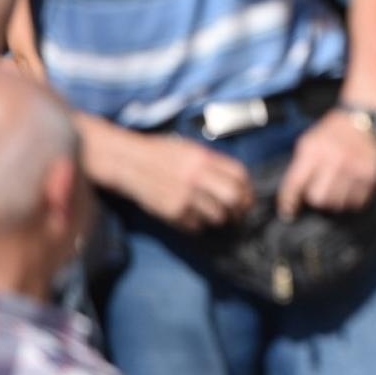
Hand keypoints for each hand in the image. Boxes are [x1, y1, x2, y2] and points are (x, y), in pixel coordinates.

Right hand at [130, 135, 252, 231]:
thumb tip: (238, 181)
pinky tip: (192, 216)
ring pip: (218, 216)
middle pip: (234, 198)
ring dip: (219, 218)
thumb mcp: (190, 149)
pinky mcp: (172, 211)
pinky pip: (196, 225)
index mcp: (203, 158)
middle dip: (240, 208)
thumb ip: (213, 162)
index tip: (247, 197)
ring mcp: (184, 195)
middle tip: (239, 213)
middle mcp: (196, 176)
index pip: (239, 175)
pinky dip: (198, 224)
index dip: (248, 189)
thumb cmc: (159, 154)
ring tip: (214, 215)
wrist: (127, 162)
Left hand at [276, 109, 375, 219]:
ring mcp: (354, 169)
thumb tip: (292, 193)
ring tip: (336, 186)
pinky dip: (351, 199)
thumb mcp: (310, 141)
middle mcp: (335, 160)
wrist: (366, 119)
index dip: (288, 201)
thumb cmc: (335, 131)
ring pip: (337, 203)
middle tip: (319, 190)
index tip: (287, 212)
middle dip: (315, 197)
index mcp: (315, 150)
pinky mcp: (371, 176)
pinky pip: (356, 202)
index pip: (296, 183)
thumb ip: (300, 165)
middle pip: (318, 198)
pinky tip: (350, 186)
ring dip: (334, 200)